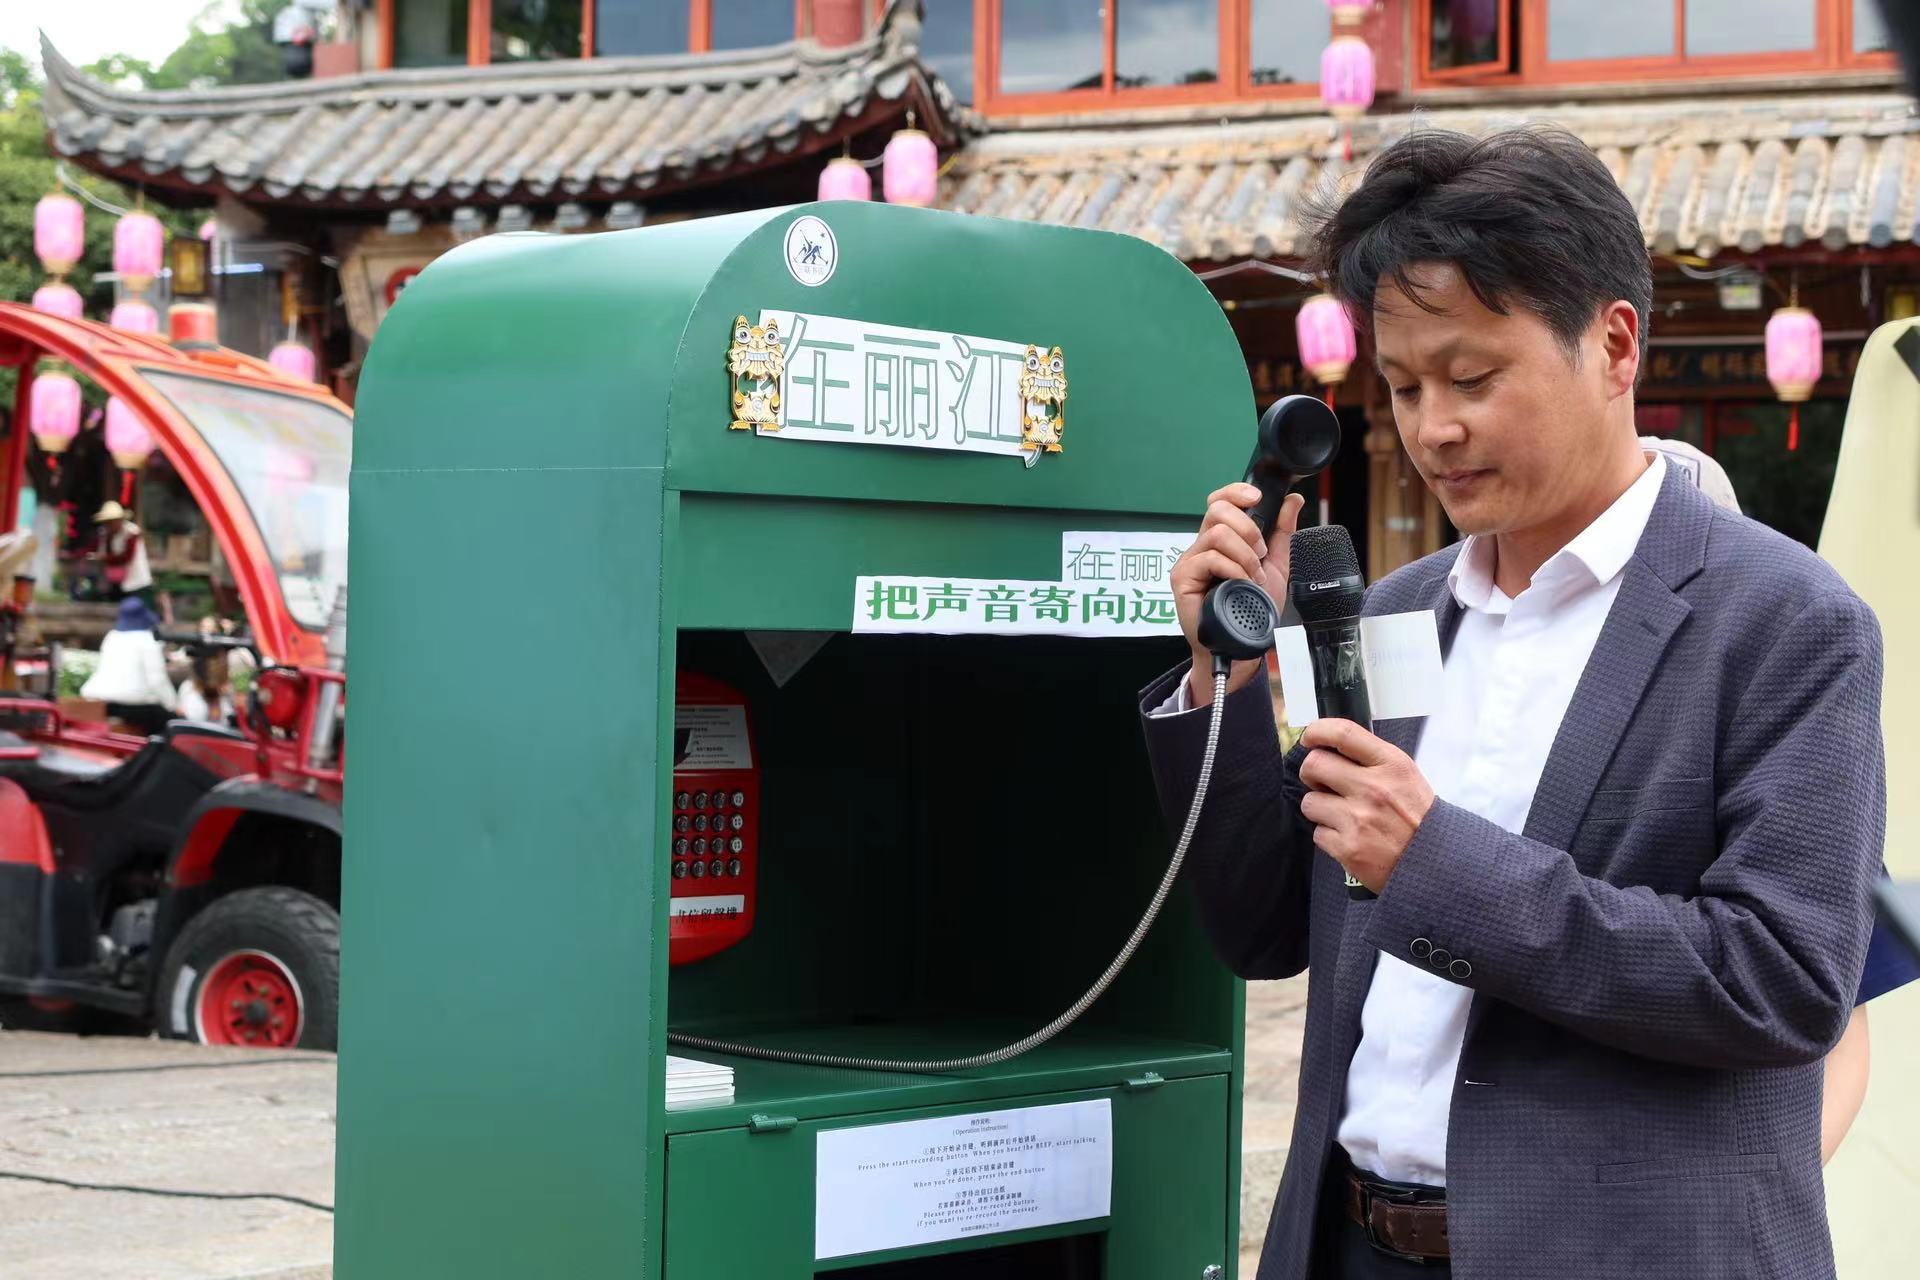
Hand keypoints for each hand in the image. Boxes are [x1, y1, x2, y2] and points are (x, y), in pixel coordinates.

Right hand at [1171, 486, 1305, 703]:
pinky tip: (1241, 584)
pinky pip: (1209, 558)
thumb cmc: (1253, 607)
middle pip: (1217, 509)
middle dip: (1248, 527)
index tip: (1257, 497)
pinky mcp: (1182, 578)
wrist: (1244, 643)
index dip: (1235, 492)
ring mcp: (1190, 561)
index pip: (1220, 501)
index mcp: (1221, 539)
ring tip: (1253, 577)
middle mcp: (1202, 546)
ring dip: (1244, 555)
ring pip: (1217, 533)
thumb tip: (1293, 500)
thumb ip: (1282, 532)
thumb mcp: (1275, 565)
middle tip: (1260, 553)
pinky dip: (1233, 569)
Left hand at [1296, 718, 1435, 893]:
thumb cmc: (1417, 819)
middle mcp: (1374, 788)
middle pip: (1314, 764)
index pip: (1344, 733)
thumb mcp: (1405, 777)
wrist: (1436, 864)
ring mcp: (1359, 819)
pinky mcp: (1349, 848)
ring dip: (1319, 809)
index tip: (1309, 738)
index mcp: (1391, 765)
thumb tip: (1330, 748)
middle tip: (1322, 782)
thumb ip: (1371, 760)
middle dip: (1311, 773)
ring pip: (1310, 801)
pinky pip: (1317, 834)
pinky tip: (1349, 838)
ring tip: (1341, 816)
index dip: (1317, 731)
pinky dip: (1329, 837)